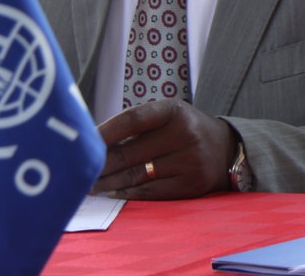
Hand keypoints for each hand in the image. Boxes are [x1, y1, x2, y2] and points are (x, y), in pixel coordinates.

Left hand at [92, 99, 235, 199]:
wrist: (225, 149)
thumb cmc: (183, 130)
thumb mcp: (167, 116)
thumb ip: (135, 125)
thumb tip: (92, 143)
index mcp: (174, 110)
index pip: (132, 119)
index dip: (104, 132)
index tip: (82, 143)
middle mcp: (185, 133)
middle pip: (129, 153)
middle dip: (99, 164)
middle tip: (79, 171)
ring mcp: (190, 160)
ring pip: (136, 176)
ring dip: (108, 182)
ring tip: (90, 184)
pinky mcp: (192, 184)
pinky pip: (150, 192)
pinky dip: (127, 193)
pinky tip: (113, 192)